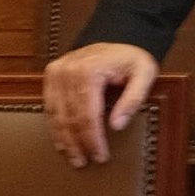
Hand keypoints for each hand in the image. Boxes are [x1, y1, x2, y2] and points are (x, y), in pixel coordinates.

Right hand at [42, 42, 158, 167]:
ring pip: (55, 115)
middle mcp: (67, 70)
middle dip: (77, 144)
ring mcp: (57, 71)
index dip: (93, 139)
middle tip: (84, 161)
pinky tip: (62, 139)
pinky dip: (55, 125)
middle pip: (69, 118)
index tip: (100, 156)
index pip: (87, 115)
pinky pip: (50, 105)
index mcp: (89, 70)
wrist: (121, 34)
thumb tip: (117, 125)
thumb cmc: (132, 57)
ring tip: (73, 156)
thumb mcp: (144, 73)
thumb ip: (133, 99)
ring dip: (63, 139)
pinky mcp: (51, 74)